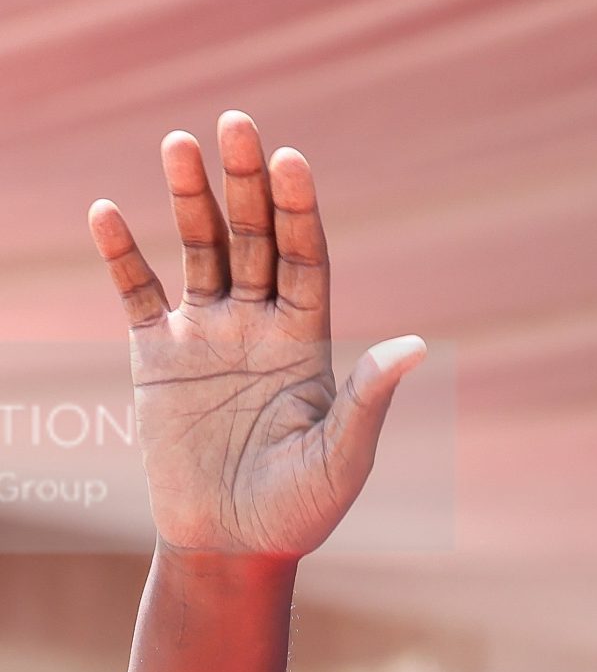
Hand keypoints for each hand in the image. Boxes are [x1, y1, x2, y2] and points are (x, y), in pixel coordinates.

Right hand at [88, 110, 424, 558]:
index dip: (298, 210)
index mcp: (306, 341)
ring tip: (178, 144)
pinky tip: (107, 212)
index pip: (304, 258)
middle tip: (237, 124)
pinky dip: (121, 255)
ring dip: (189, 197)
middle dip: (246, 182)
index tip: (293, 161)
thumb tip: (414, 346)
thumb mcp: (342, 458)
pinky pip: (137, 294)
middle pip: (253, 237)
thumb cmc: (299, 512)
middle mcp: (257, 324)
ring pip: (198, 250)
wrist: (232, 548)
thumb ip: (368, 399)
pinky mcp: (156, 357)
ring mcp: (206, 334)